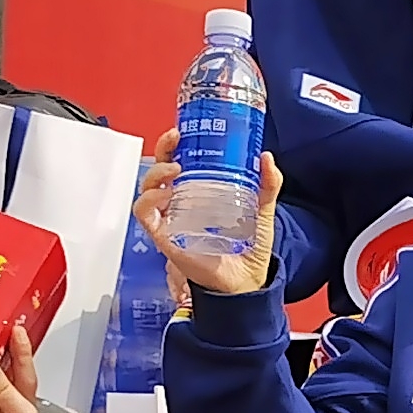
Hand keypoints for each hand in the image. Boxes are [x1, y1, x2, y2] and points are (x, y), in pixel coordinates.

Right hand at [133, 123, 282, 298]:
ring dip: (155, 174)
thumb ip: (267, 185)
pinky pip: (144, 215)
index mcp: (199, 193)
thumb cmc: (249, 247)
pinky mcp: (164, 237)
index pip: (178, 162)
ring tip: (175, 170)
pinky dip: (148, 201)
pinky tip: (164, 194)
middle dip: (161, 151)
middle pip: (158, 171)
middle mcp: (180, 204)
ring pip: (147, 190)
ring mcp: (170, 220)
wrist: (246, 281)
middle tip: (174, 140)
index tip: (181, 132)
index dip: (174, 146)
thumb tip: (267, 157)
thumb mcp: (261, 209)